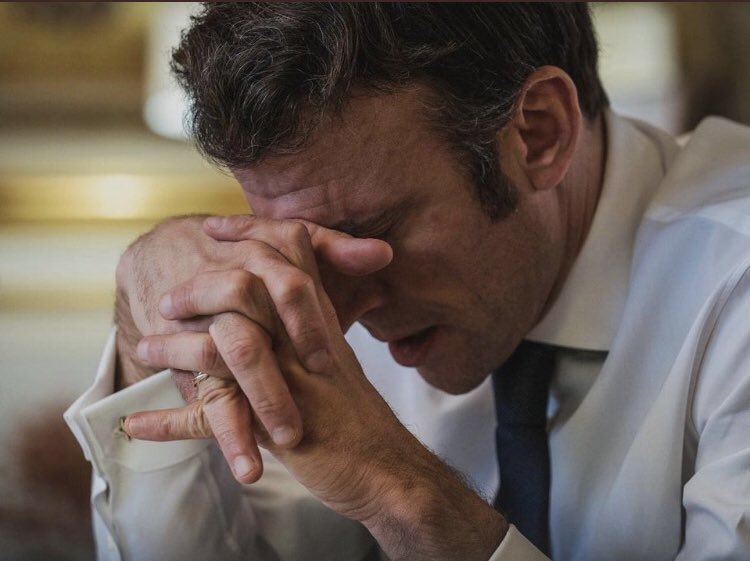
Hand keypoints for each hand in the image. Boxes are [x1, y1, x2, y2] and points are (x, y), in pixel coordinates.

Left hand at [126, 219, 507, 560]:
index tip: (213, 227)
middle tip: (169, 299)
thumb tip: (291, 303)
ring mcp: (288, 384)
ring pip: (219, 350)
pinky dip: (167, 423)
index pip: (288, 254)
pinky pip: (208, 420)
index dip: (248, 233)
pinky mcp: (272, 430)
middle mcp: (302, 343)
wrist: (385, 468)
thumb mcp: (338, 358)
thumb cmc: (357, 415)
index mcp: (319, 321)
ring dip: (174, 349)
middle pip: (246, 287)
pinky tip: (135, 424)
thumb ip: (314, 324)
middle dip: (199, 287)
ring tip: (145, 350)